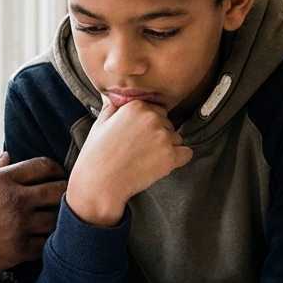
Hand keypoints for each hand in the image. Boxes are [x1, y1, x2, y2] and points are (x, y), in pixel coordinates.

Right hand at [0, 153, 67, 281]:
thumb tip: (8, 157)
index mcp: (2, 180)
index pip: (44, 166)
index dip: (56, 170)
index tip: (57, 176)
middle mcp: (15, 200)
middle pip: (59, 190)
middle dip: (64, 192)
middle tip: (63, 199)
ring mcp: (20, 226)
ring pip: (58, 219)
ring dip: (59, 220)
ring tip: (56, 221)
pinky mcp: (19, 251)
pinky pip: (48, 245)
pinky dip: (50, 243)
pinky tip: (45, 241)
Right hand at [66, 97, 192, 227]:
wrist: (99, 183)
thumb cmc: (96, 156)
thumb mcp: (100, 123)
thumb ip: (114, 108)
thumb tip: (119, 99)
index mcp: (136, 106)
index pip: (158, 112)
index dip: (149, 127)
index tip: (138, 138)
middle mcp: (152, 117)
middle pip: (168, 125)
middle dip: (158, 137)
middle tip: (140, 151)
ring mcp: (162, 136)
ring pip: (177, 139)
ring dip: (167, 149)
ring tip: (145, 160)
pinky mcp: (170, 155)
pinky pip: (186, 154)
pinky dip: (177, 160)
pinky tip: (160, 166)